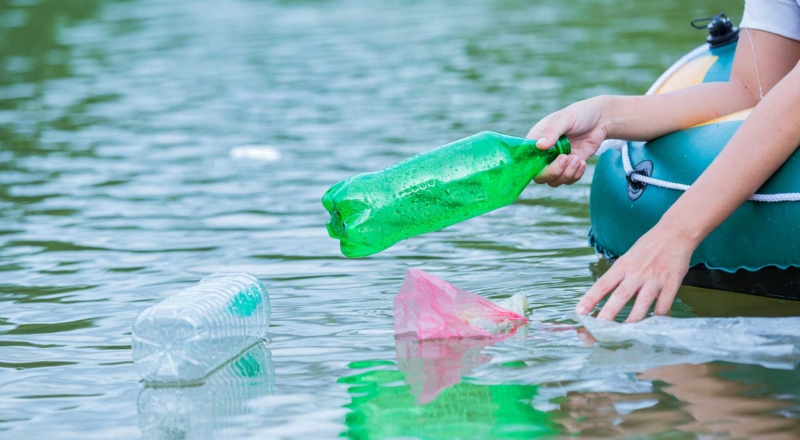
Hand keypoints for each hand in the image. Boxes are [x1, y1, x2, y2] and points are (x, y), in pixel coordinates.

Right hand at [528, 97, 608, 185]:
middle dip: (552, 172)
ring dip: (567, 173)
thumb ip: (552, 131)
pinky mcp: (570, 167)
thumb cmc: (580, 114)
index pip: (526, 158)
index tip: (543, 162)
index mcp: (537, 140)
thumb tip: (539, 145)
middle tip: (565, 159)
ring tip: (577, 159)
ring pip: (554, 181)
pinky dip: (575, 175)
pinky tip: (582, 162)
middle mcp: (544, 154)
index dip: (530, 165)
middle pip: (539, 176)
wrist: (601, 120)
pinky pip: (568, 180)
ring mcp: (557, 162)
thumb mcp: (565, 119)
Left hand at [575, 223, 695, 321]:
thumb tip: (607, 295)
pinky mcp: (671, 282)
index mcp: (622, 266)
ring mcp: (654, 278)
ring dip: (634, 317)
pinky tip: (654, 323)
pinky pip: (664, 303)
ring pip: (643, 301)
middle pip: (620, 295)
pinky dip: (659, 315)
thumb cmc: (648, 246)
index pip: (602, 284)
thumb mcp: (628, 257)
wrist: (674, 232)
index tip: (579, 311)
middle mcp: (636, 273)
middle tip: (599, 326)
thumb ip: (620, 276)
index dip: (590, 299)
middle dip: (609, 312)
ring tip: (625, 331)